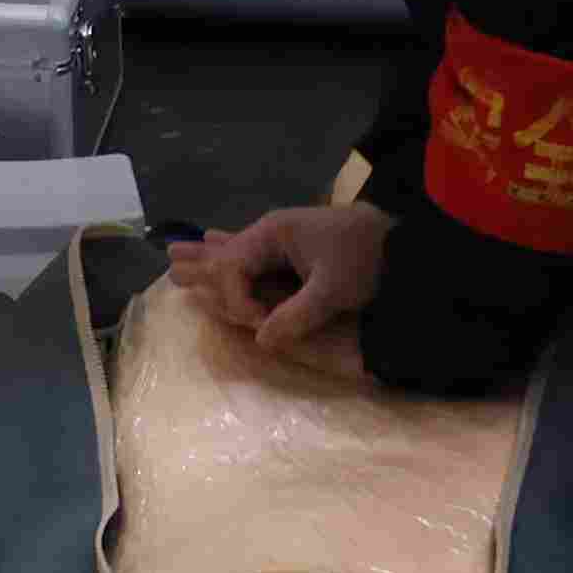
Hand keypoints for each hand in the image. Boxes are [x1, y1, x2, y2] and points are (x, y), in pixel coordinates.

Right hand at [167, 199, 392, 359]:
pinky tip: (215, 237)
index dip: (239, 302)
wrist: (404, 242)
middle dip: (201, 262)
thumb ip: (297, 315)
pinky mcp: (295, 245)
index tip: (260, 326)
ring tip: (176, 253)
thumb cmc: (368, 258)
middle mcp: (272, 232)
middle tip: (168, 265)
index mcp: (275, 233)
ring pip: (237, 251)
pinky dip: (233, 250)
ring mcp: (283, 237)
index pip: (235, 269)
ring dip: (210, 255)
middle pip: (227, 251)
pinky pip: (254, 252)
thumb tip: (261, 341)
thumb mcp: (334, 288)